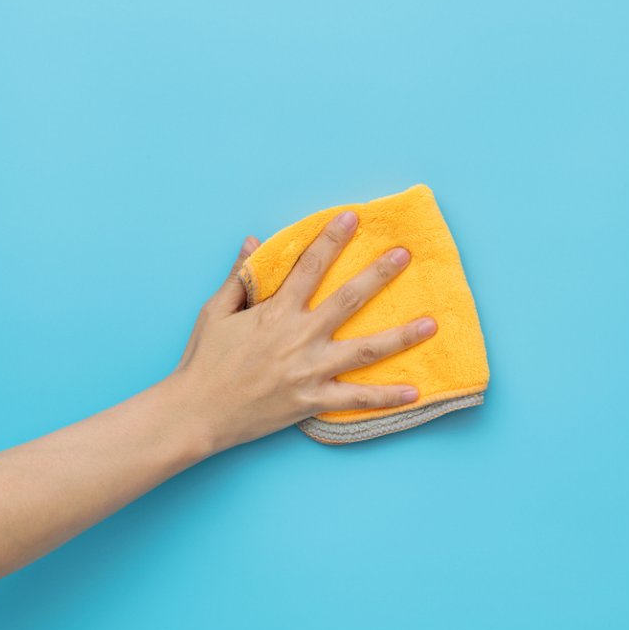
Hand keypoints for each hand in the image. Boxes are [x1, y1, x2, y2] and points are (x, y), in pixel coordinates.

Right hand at [169, 210, 437, 453]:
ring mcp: (309, 370)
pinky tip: (415, 390)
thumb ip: (240, 276)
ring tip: (431, 323)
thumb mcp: (215, 312)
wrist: (197, 412)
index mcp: (276, 312)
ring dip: (401, 335)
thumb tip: (254, 240)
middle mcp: (299, 336)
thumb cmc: (203, 361)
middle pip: (349, 299)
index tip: (352, 217)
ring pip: (365, 349)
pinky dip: (387, 397)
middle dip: (379, 274)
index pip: (310, 266)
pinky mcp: (312, 401)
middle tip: (404, 255)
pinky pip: (356, 399)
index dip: (331, 238)